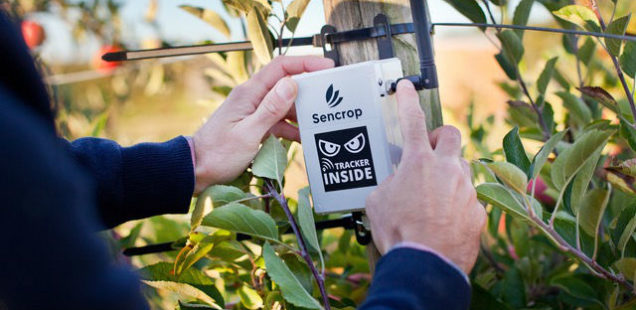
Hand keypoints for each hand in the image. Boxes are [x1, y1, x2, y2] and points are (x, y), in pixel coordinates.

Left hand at [192, 56, 333, 192]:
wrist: (196, 170)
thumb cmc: (218, 154)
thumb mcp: (248, 133)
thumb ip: (270, 109)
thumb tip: (292, 84)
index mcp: (249, 93)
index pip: (281, 67)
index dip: (306, 63)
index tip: (328, 68)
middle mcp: (253, 98)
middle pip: (286, 84)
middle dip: (310, 88)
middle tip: (331, 96)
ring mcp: (254, 112)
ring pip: (286, 104)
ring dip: (303, 111)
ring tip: (323, 119)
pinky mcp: (256, 126)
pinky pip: (280, 122)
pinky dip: (294, 128)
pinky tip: (306, 137)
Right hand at [365, 80, 485, 273]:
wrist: (426, 265)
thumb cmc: (399, 234)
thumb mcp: (377, 202)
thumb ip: (389, 184)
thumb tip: (396, 185)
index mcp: (418, 163)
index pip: (412, 120)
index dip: (407, 100)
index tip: (406, 87)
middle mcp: (447, 170)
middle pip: (451, 134)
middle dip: (440, 137)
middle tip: (429, 151)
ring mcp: (466, 189)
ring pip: (463, 167)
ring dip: (450, 172)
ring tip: (435, 193)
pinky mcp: (478, 210)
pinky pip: (469, 198)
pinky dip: (457, 203)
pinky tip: (445, 219)